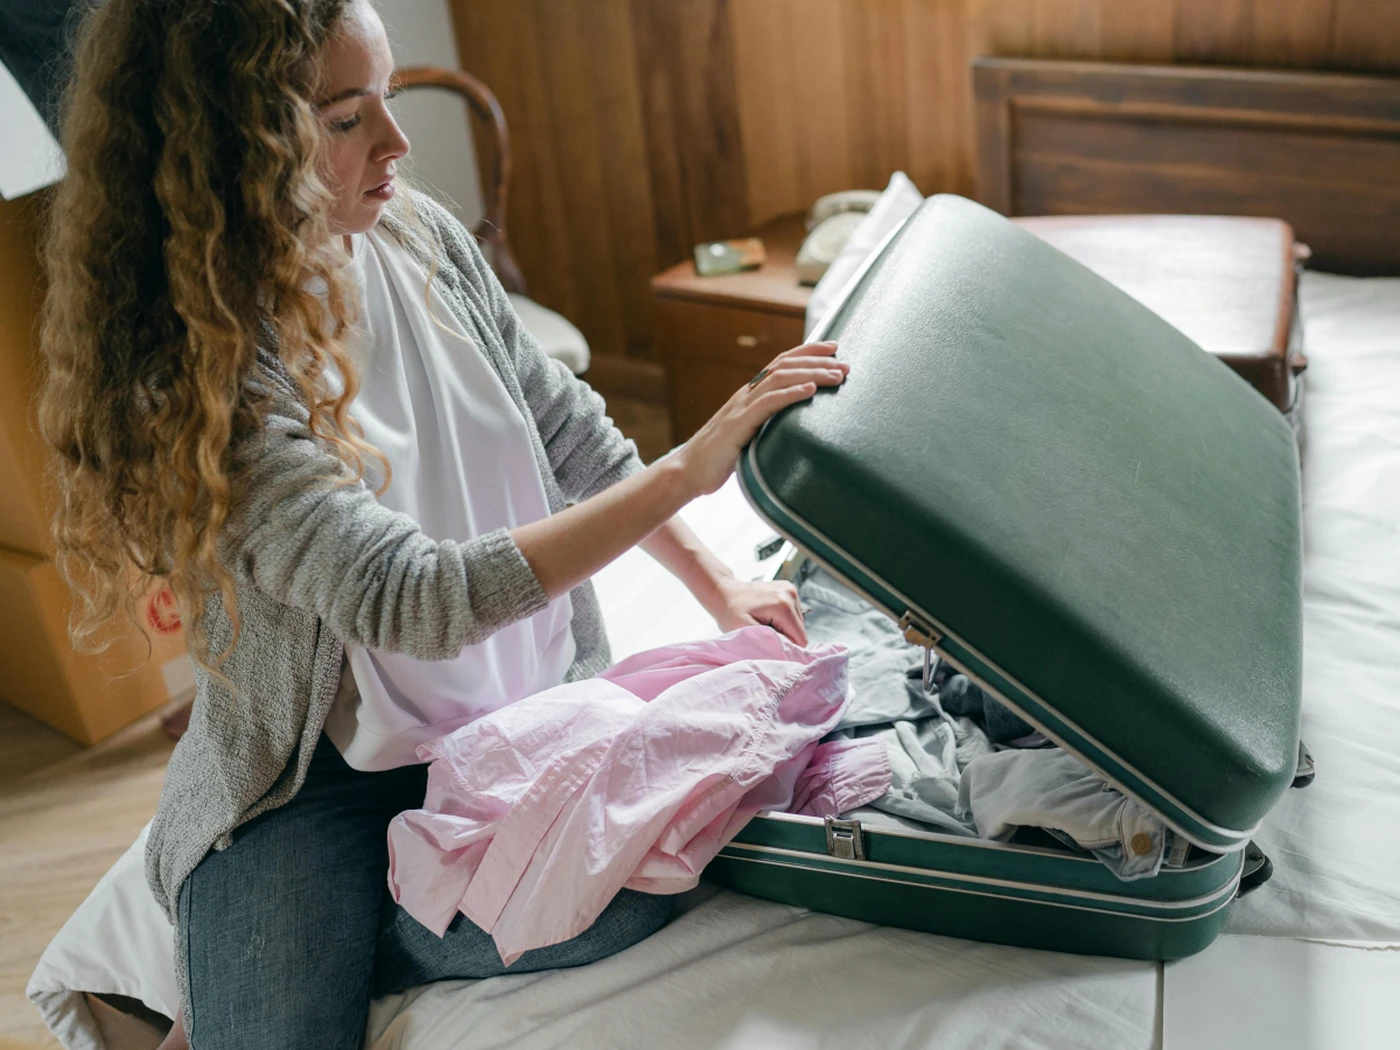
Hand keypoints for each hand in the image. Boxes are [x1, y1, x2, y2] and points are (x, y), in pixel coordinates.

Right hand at [674, 341, 846, 497]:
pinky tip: (810, 390)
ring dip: (811, 374)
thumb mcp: (748, 433)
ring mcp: (741, 408)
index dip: (807, 351)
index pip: (781, 363)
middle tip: (845, 365)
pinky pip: (768, 404)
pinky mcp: (738, 426)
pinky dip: (791, 394)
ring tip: (836, 375)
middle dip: (817, 362)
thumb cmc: (720, 456)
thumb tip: (794, 424)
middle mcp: (746, 395)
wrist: (688, 471)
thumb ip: (767, 423)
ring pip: (780, 380)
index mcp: (749, 395)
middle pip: (784, 366)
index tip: (833, 348)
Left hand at [704, 575, 807, 645]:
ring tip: (764, 622)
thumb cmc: (730, 611)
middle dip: (784, 636)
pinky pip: (792, 614)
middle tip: (763, 632)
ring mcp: (790, 589)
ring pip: (797, 623)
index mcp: (783, 605)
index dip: (786, 646)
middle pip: (800, 630)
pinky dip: (781, 619)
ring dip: (783, 628)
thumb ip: (769, 642)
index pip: (800, 638)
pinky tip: (767, 615)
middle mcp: (790, 594)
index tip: (769, 644)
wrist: (723, 591)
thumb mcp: (746, 631)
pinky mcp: (788, 589)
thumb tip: (789, 650)